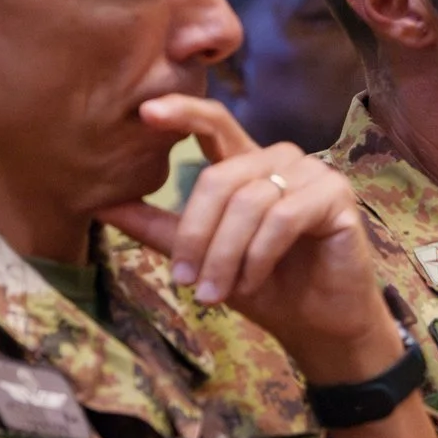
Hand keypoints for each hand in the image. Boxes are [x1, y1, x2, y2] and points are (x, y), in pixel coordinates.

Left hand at [98, 97, 407, 385]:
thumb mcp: (202, 257)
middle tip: (186, 281)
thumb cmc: (266, 288)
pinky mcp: (336, 196)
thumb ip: (158, 228)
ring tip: (216, 292)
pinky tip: (253, 281)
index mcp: (248, 165)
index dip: (182, 112)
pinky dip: (259, 255)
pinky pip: (282, 218)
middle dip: (197, 235)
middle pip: (220, 178)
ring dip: (225, 255)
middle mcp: (281, 161)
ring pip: (249, 202)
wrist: (319, 325)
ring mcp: (313, 174)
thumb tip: (101, 204)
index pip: (214, 123)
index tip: (145, 112)